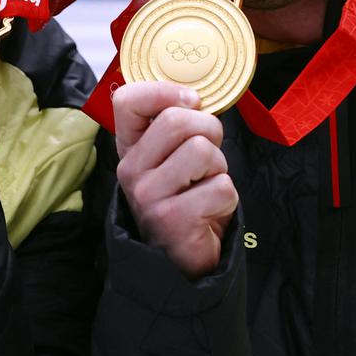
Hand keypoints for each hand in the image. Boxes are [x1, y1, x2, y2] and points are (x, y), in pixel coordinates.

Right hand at [113, 81, 236, 279]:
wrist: (180, 263)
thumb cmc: (184, 200)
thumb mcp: (170, 161)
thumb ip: (176, 129)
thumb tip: (195, 98)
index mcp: (129, 149)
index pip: (127, 101)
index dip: (164, 92)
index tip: (191, 101)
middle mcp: (131, 170)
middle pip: (177, 120)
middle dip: (210, 130)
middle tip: (209, 157)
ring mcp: (148, 196)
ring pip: (203, 151)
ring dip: (219, 167)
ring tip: (207, 186)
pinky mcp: (172, 220)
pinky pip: (222, 186)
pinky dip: (227, 198)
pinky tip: (210, 212)